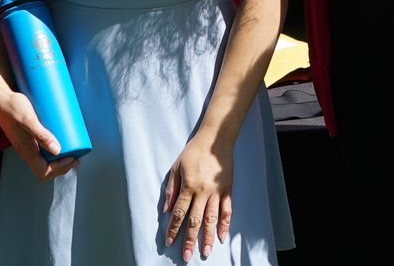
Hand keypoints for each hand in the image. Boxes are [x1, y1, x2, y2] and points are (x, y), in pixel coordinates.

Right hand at [0, 70, 75, 180]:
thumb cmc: (12, 107)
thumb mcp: (28, 120)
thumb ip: (42, 135)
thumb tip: (58, 150)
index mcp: (25, 151)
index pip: (44, 172)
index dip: (60, 168)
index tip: (73, 157)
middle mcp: (25, 152)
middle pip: (45, 170)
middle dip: (62, 167)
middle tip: (76, 156)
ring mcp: (26, 146)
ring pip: (43, 162)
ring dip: (58, 160)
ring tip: (71, 150)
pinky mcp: (27, 138)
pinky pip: (41, 152)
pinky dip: (52, 151)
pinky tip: (60, 141)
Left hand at [163, 132, 234, 261]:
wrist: (215, 139)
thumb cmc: (193, 152)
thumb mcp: (176, 167)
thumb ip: (171, 189)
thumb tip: (167, 210)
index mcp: (188, 186)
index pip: (179, 213)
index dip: (173, 229)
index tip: (169, 242)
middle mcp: (203, 192)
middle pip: (195, 220)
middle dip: (189, 240)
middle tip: (186, 256)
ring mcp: (216, 192)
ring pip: (211, 219)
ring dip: (208, 237)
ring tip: (206, 252)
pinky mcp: (227, 190)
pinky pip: (227, 210)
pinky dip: (225, 224)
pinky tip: (222, 236)